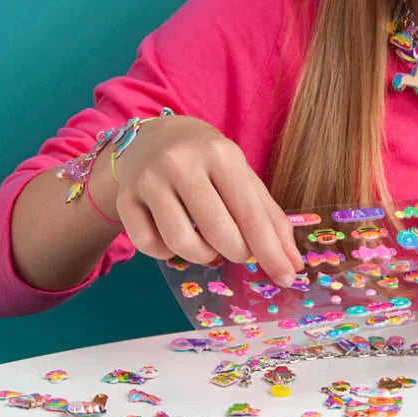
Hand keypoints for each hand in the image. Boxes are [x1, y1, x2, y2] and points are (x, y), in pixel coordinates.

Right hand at [104, 114, 303, 285]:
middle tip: (240, 250)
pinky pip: (149, 246)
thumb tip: (293, 265)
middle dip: (237, 253)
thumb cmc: (209, 163)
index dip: (270, 252)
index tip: (286, 277)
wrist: (154, 139)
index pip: (250, 214)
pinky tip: (177, 237)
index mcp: (220, 154)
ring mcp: (148, 180)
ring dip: (204, 256)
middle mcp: (181, 162)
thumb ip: (270, 219)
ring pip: (180, 244)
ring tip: (210, 244)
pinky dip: (168, 253)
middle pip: (218, 232)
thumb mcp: (243, 178)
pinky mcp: (125, 199)